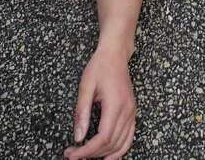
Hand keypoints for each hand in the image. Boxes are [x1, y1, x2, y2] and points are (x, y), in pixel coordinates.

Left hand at [64, 45, 136, 159]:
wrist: (115, 54)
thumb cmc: (100, 67)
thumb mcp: (85, 86)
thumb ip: (82, 113)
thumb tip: (78, 137)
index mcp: (115, 104)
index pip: (103, 137)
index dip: (87, 150)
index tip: (72, 154)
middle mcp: (127, 111)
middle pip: (111, 143)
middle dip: (91, 154)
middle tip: (72, 154)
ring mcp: (132, 112)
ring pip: (121, 143)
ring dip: (104, 154)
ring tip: (86, 156)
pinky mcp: (132, 112)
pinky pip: (129, 137)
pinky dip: (120, 150)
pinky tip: (108, 157)